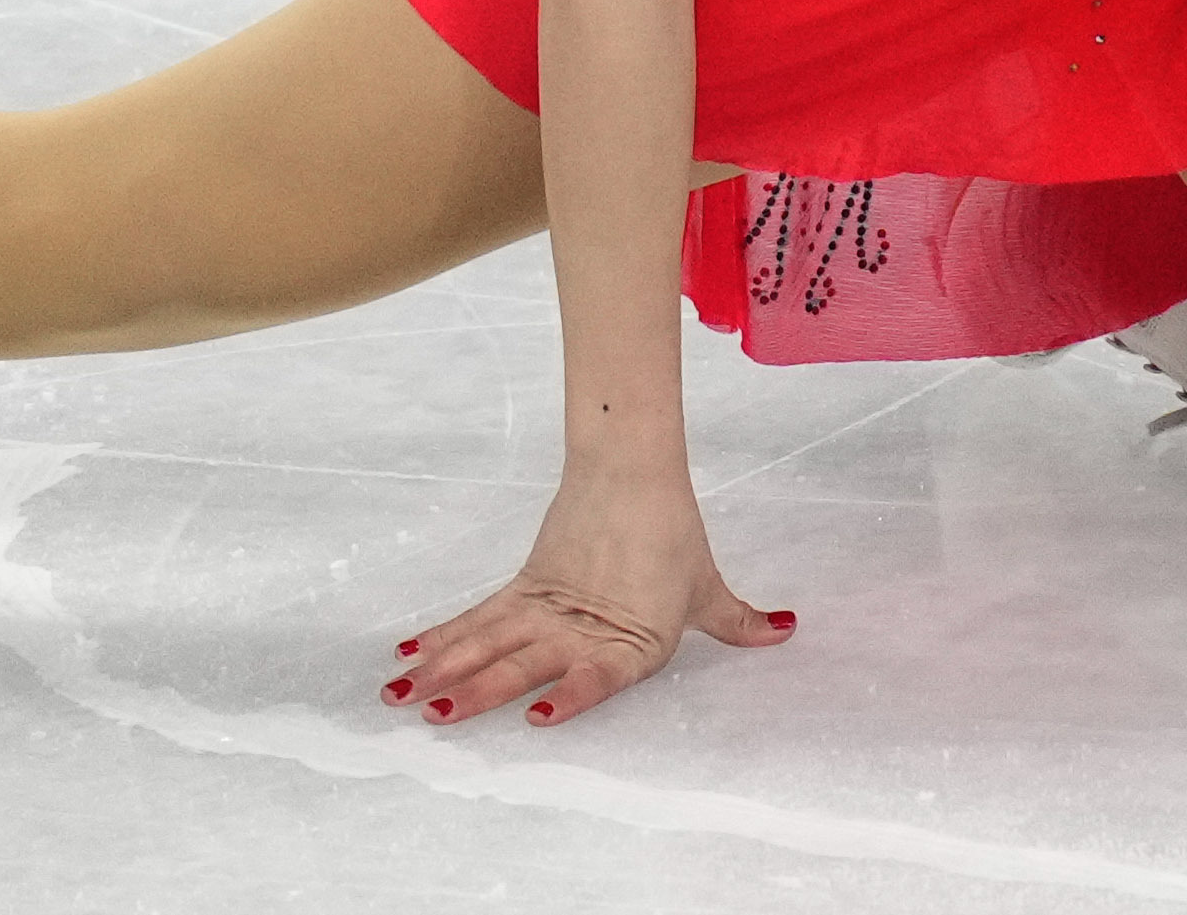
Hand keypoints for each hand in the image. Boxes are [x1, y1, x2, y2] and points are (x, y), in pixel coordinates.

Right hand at [380, 464, 789, 728]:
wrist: (632, 469)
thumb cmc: (671, 532)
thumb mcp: (706, 586)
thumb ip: (739, 621)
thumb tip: (785, 631)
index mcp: (629, 639)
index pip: (594, 675)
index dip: (567, 697)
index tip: (534, 718)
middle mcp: (579, 628)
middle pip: (521, 662)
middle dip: (475, 689)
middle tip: (434, 714)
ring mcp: (544, 607)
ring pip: (486, 642)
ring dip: (444, 669)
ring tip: (401, 695)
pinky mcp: (524, 586)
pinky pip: (478, 616)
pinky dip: (444, 635)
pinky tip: (410, 654)